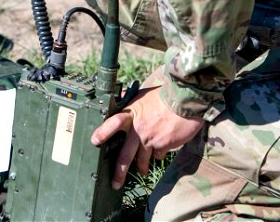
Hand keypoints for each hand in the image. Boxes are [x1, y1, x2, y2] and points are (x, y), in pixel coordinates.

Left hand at [90, 85, 204, 189]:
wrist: (185, 99)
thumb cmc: (164, 95)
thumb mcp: (143, 96)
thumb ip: (131, 103)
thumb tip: (118, 99)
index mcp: (131, 114)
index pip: (113, 123)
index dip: (103, 132)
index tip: (94, 141)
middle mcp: (138, 129)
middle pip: (125, 155)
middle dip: (119, 172)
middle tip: (115, 184)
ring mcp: (150, 139)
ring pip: (142, 160)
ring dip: (142, 168)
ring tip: (142, 172)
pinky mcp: (163, 145)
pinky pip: (158, 155)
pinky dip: (159, 154)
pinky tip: (161, 149)